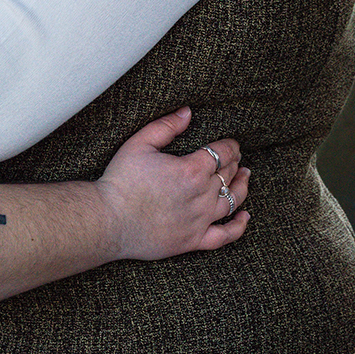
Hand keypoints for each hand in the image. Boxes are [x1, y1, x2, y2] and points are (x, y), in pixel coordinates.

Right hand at [96, 107, 248, 259]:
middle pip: (228, 174)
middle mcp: (202, 194)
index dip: (230, 146)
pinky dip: (239, 226)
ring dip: (242, 186)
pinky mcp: (194, 240)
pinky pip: (225, 236)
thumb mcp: (139, 144)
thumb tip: (188, 113)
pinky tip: (244, 216)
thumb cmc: (120, 181)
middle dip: (234, 163)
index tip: (231, 143)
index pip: (222, 153)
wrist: (109, 219)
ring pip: (233, 201)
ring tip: (245, 177)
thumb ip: (166, 126)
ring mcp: (200, 219)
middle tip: (236, 158)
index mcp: (192, 169)